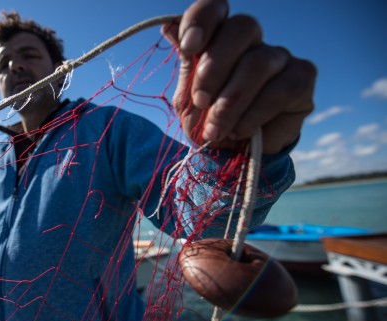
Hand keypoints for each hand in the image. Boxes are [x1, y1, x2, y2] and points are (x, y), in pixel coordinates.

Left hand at [162, 0, 316, 153]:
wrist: (232, 155)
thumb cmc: (209, 121)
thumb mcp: (188, 97)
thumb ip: (186, 63)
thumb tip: (169, 26)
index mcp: (220, 37)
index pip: (215, 7)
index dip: (203, 19)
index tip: (189, 47)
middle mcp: (252, 41)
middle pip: (242, 28)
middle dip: (215, 67)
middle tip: (200, 101)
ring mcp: (279, 57)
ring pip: (258, 63)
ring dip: (231, 102)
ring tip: (215, 129)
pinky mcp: (302, 79)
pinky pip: (279, 90)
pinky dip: (253, 115)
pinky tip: (240, 131)